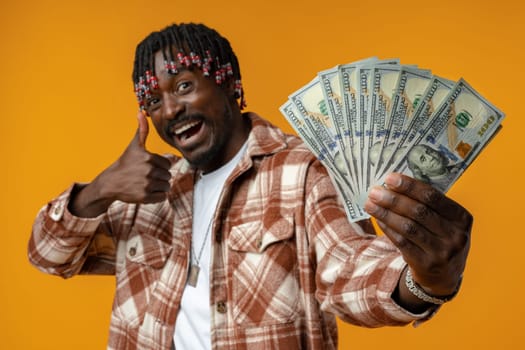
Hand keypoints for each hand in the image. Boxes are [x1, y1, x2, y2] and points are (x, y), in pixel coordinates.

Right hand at [69, 112, 171, 216]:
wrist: (111, 182)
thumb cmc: (125, 163)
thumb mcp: (134, 145)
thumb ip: (142, 130)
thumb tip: (141, 112)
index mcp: (149, 157)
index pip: (168, 163)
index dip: (160, 165)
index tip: (149, 166)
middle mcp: (148, 171)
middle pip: (168, 175)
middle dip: (160, 176)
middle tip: (147, 175)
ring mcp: (146, 184)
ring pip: (166, 186)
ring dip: (159, 186)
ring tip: (147, 183)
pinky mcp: (144, 197)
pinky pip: (162, 197)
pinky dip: (157, 196)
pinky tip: (147, 191)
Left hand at [364, 173, 471, 296]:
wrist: (445, 275)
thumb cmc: (441, 238)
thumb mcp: (446, 221)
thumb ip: (427, 205)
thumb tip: (393, 184)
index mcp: (462, 218)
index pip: (433, 197)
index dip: (410, 186)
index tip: (390, 178)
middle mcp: (455, 236)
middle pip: (419, 212)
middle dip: (393, 199)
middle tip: (374, 191)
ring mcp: (442, 252)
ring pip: (408, 227)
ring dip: (386, 213)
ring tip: (370, 203)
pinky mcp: (426, 264)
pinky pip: (402, 242)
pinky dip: (388, 228)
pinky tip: (378, 219)